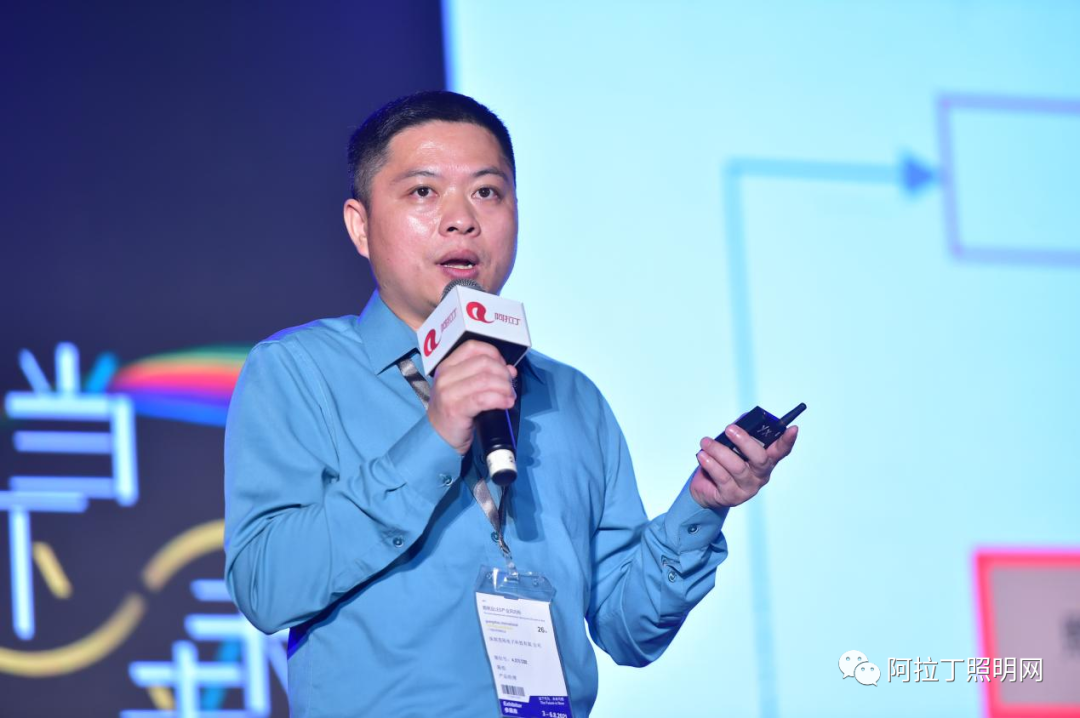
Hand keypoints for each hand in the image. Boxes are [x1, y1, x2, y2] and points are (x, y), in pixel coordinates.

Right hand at [427, 340, 516, 454]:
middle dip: (503, 373)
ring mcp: (448, 393)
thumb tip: (510, 369)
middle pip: (484, 362)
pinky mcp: (456, 409)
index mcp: (446, 366)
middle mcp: (445, 376)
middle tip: (509, 386)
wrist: (438, 438)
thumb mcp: (464, 388)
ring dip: (505, 387)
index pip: (473, 347)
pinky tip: (506, 403)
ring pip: (486, 379)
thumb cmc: (454, 412)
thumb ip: (484, 375)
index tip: (503, 367)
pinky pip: (484, 399)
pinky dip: (500, 399)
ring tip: (509, 397)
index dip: (493, 354)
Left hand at [689, 424, 798, 508]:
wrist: (705, 489)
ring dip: (719, 451)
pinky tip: (702, 456)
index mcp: (765, 460)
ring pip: (737, 467)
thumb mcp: (732, 446)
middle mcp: (761, 475)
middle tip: (729, 429)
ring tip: (705, 442)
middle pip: (760, 459)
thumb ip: (741, 431)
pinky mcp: (733, 497)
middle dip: (744, 441)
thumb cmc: (722, 463)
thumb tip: (745, 418)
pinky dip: (711, 464)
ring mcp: (748, 488)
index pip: (781, 451)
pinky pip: (723, 478)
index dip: (788, 440)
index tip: (793, 429)